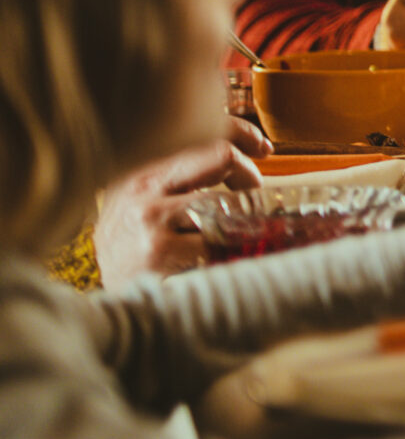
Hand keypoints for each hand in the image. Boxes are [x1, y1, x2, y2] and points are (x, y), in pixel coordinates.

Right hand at [92, 129, 265, 285]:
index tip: (264, 148)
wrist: (108, 306)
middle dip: (247, 174)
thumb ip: (183, 179)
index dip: (242, 133)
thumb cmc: (136, 253)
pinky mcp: (160, 251)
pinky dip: (229, 250)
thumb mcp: (145, 205)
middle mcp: (143, 188)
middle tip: (254, 193)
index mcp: (142, 171)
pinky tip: (220, 262)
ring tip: (235, 237)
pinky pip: (216, 241)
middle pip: (220, 156)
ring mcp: (150, 219)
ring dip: (239, 220)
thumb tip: (248, 156)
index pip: (200, 131)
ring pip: (222, 201)